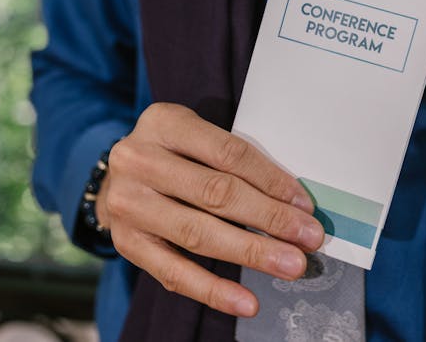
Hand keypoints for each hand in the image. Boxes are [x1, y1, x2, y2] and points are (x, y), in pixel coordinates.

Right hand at [96, 103, 324, 316]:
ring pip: (197, 234)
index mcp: (164, 123)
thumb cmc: (174, 153)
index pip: (228, 153)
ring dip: (251, 252)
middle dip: (269, 218)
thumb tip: (293, 202)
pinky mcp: (125, 243)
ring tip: (290, 265)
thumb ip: (233, 159)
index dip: (271, 180)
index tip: (304, 205)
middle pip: (215, 194)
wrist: (117, 177)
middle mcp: (138, 160)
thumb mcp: (196, 135)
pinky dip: (213, 291)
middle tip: (309, 238)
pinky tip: (246, 302)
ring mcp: (127, 203)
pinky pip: (173, 273)